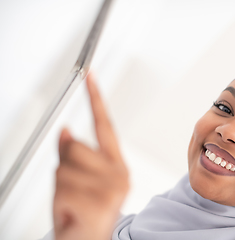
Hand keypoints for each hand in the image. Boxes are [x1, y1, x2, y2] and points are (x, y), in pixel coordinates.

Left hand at [53, 73, 128, 239]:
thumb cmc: (83, 214)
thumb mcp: (77, 179)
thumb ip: (73, 153)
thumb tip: (66, 130)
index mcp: (115, 166)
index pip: (104, 126)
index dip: (96, 99)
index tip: (91, 77)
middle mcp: (118, 174)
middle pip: (75, 146)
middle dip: (64, 166)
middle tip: (72, 189)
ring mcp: (111, 188)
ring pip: (65, 166)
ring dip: (60, 186)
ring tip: (73, 203)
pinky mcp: (99, 201)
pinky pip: (62, 187)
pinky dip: (59, 201)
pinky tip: (72, 212)